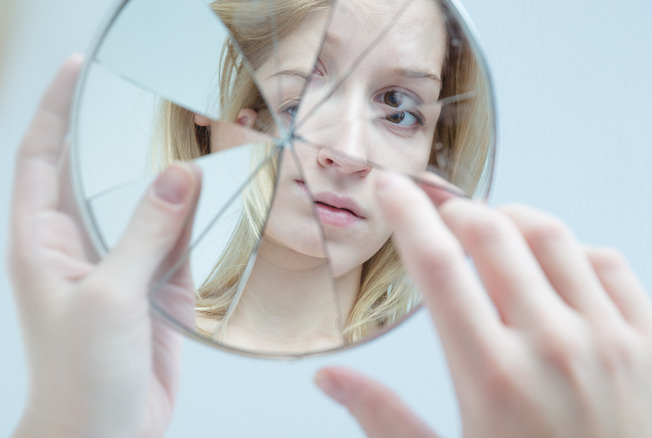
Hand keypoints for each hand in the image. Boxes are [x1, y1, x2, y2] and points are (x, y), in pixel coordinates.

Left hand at [8, 56, 200, 437]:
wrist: (103, 435)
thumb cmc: (79, 377)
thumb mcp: (111, 295)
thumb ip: (145, 232)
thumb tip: (178, 175)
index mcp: (42, 242)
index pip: (40, 157)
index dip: (54, 109)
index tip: (78, 69)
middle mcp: (75, 248)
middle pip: (95, 176)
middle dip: (120, 139)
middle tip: (155, 101)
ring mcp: (114, 267)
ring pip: (139, 208)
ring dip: (165, 183)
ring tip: (196, 145)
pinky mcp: (146, 289)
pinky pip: (168, 242)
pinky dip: (188, 223)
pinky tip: (211, 203)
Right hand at [315, 171, 651, 437]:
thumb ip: (384, 418)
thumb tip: (329, 378)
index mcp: (491, 375)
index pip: (435, 265)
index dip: (405, 213)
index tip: (388, 187)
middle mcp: (552, 346)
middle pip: (492, 233)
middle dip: (454, 209)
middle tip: (436, 212)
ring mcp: (609, 340)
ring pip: (553, 236)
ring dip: (511, 220)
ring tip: (491, 231)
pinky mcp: (650, 344)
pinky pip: (611, 263)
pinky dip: (574, 248)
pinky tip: (553, 265)